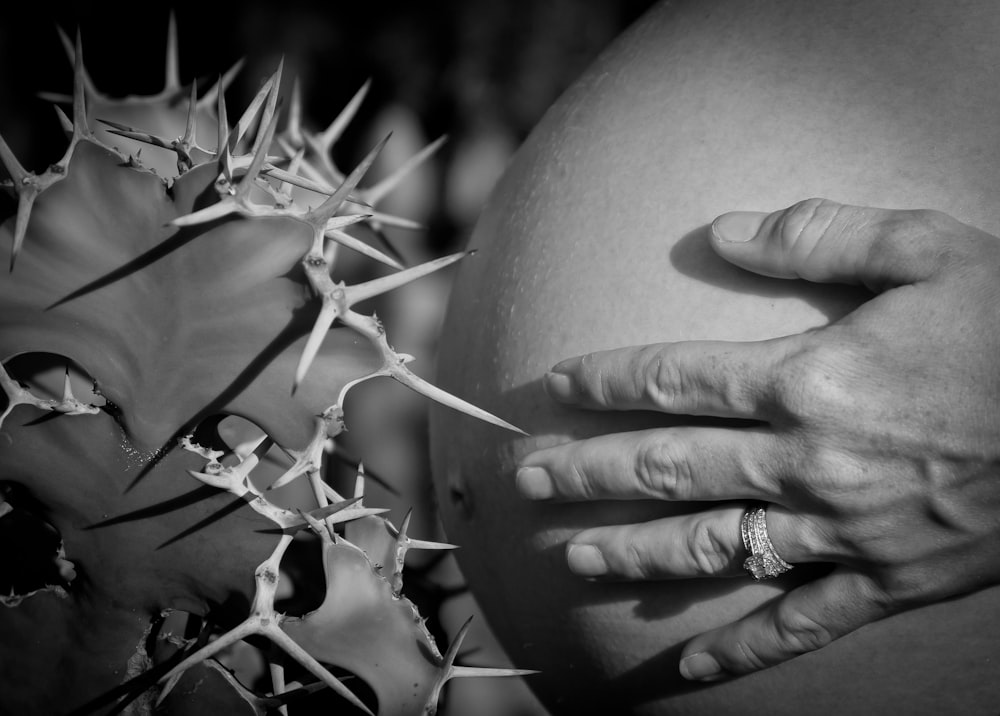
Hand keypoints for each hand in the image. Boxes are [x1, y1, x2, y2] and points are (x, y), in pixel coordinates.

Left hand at [515, 199, 999, 680]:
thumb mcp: (926, 249)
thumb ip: (817, 236)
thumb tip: (722, 230)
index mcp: (809, 379)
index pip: (672, 379)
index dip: (604, 381)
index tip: (554, 385)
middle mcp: (810, 462)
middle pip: (669, 468)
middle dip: (588, 473)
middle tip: (525, 479)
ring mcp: (846, 531)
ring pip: (713, 548)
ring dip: (634, 554)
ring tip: (573, 557)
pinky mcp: (889, 582)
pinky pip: (803, 624)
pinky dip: (745, 648)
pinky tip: (689, 668)